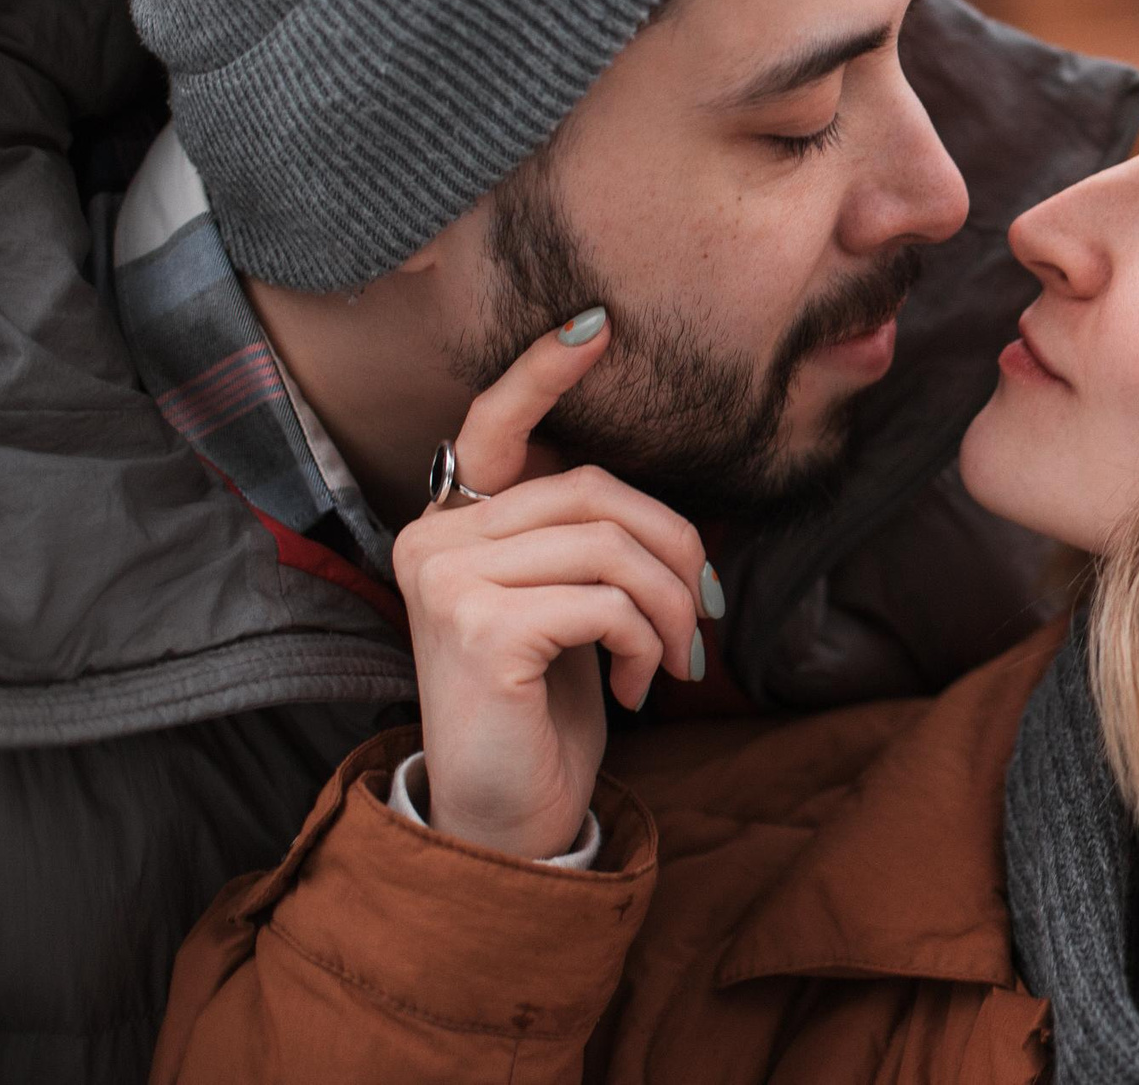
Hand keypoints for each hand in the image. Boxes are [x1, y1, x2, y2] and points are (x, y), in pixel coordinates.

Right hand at [392, 311, 717, 859]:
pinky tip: (638, 684)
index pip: (495, 424)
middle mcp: (433, 541)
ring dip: (673, 606)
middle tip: (706, 613)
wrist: (508, 816)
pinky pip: (607, 600)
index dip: (544, 372)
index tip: (598, 323)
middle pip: (596, 491)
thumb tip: (668, 511)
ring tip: (676, 659)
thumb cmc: (547, 706)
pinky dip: (648, 641)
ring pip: (612, 547)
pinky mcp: (477, 626)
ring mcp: (447, 581)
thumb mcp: (571, 606)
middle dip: (677, 548)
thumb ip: (590, 541)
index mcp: (455, 525)